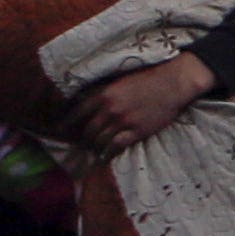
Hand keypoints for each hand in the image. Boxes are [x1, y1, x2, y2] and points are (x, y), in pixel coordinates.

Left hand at [67, 59, 205, 154]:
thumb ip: (105, 92)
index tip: (61, 129)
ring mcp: (123, 121)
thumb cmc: (149, 78)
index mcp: (104, 94)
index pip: (78, 112)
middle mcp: (110, 109)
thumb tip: (90, 101)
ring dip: (95, 147)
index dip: (68, 123)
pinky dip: (107, 154)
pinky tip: (105, 157)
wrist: (173, 83)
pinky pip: (115, 147)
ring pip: (100, 140)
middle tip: (81, 144)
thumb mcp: (121, 80)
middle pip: (88, 130)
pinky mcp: (136, 131)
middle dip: (83, 139)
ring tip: (93, 151)